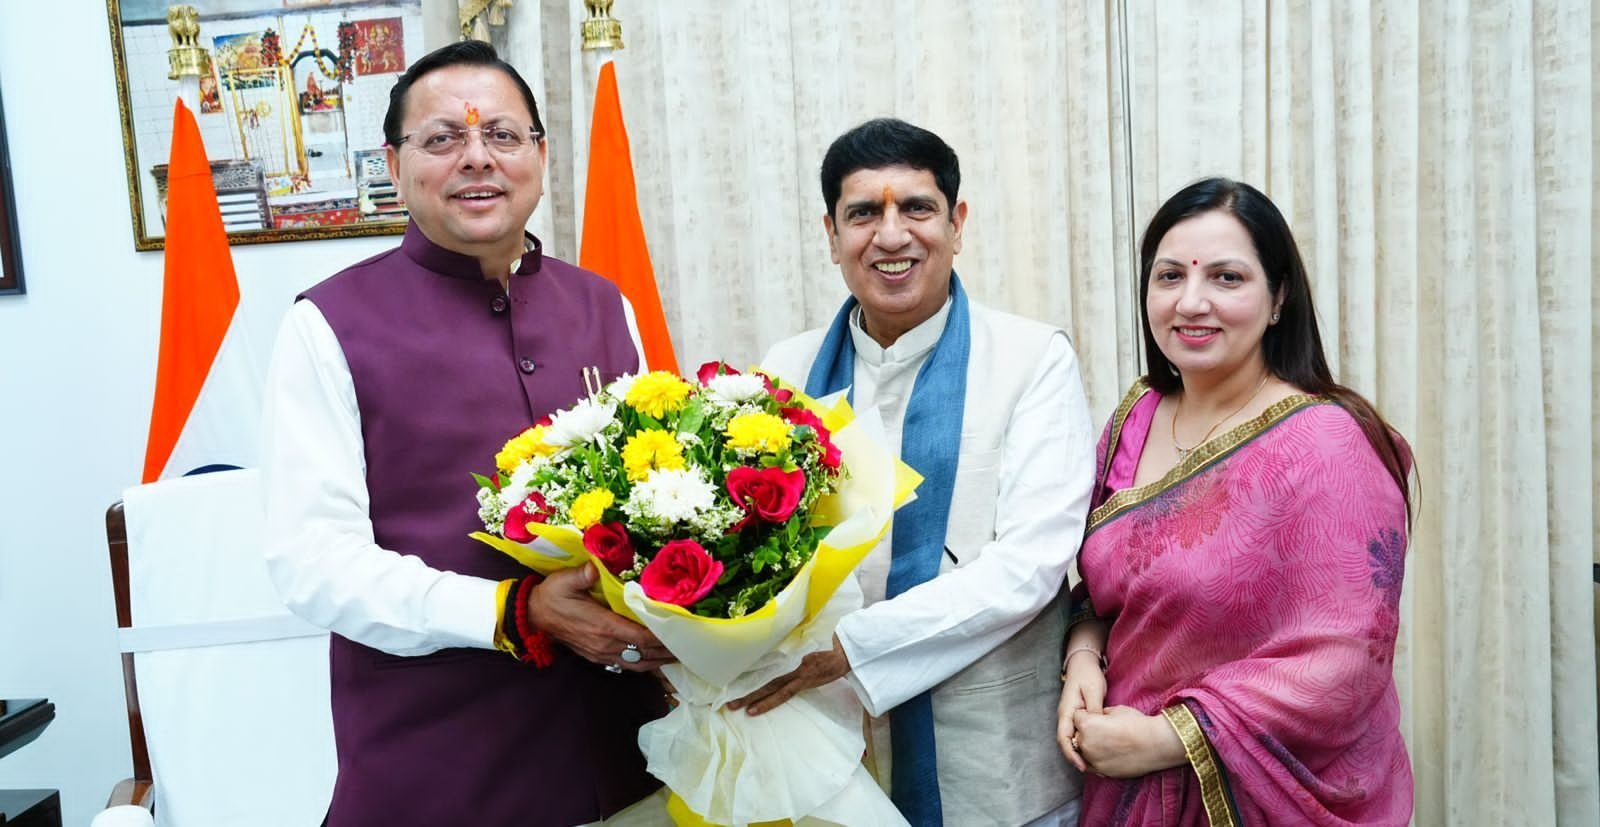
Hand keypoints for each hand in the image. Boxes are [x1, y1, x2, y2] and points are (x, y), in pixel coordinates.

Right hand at [528, 563, 673, 671]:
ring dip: (660, 661)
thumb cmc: (551, 596)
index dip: (662, 637)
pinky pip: (627, 665)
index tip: (681, 632)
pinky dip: (645, 664)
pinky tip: (657, 660)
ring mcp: (601, 653)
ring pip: (638, 663)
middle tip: (690, 645)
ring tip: (680, 655)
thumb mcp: (563, 581)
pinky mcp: (598, 657)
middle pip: (644, 653)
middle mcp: (605, 644)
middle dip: (668, 650)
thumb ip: (582, 575)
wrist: (533, 617)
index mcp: (602, 626)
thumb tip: (595, 567)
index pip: (639, 636)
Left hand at [726, 635, 849, 714]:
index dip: (747, 665)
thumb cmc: (827, 638)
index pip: (764, 656)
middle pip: (763, 674)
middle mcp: (790, 660)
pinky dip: (768, 702)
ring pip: (770, 687)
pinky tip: (754, 710)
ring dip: (752, 697)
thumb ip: (790, 635)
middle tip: (726, 696)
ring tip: (735, 706)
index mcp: (790, 646)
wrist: (847, 650)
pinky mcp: (803, 682)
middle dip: (744, 686)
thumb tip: (771, 631)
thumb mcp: (807, 632)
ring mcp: (797, 673)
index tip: (729, 671)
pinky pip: (783, 694)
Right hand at [1056, 650, 1106, 771]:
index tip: (1081, 766)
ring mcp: (1070, 716)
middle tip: (1092, 770)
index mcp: (1067, 712)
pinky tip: (1095, 749)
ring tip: (1095, 764)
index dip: (1071, 754)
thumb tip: (1095, 728)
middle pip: (1067, 742)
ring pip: (1072, 739)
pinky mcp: (1077, 716)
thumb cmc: (1088, 676)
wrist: (1083, 663)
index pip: (1064, 738)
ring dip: (1080, 752)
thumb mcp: (1093, 691)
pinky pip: (1078, 733)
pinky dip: (1084, 743)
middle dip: (1076, 758)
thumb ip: (1094, 710)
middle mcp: (1065, 716)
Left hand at [1070, 705, 1186, 778]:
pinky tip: (1107, 754)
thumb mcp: (1116, 710)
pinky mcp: (1101, 771)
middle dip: (1085, 731)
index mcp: (1086, 724)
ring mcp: (1092, 759)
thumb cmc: (1137, 724)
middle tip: (1102, 730)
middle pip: (1077, 735)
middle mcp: (1085, 742)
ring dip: (1089, 747)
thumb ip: (1101, 713)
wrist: (1155, 744)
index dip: (1086, 715)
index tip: (1095, 716)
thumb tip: (1098, 716)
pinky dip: (1095, 759)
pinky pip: (1091, 765)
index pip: (1076, 716)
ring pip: (1082, 751)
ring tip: (1107, 742)